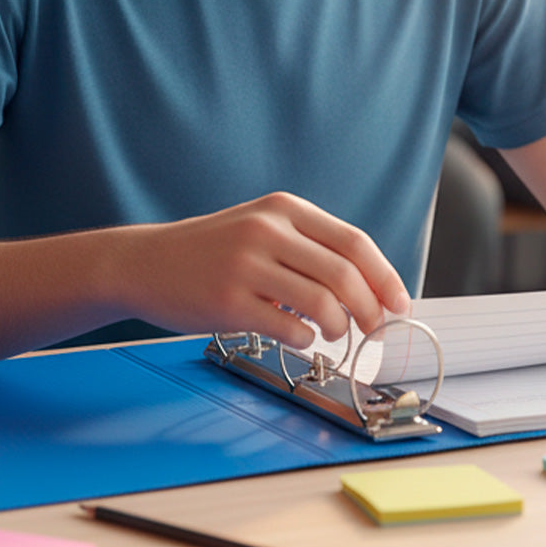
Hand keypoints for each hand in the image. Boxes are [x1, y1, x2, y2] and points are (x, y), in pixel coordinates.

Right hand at [126, 192, 410, 348]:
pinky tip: (299, 335)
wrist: (146, 262)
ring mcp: (246, 265)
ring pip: (321, 303)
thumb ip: (309, 248)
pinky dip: (305, 338)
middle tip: (376, 329)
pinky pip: (288, 327)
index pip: (354, 242)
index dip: (385, 276)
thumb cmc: (212, 251)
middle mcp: (267, 230)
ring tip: (333, 331)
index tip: (400, 303)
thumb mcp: (261, 227)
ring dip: (339, 326)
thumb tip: (370, 289)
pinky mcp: (227, 301)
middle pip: (344, 274)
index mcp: (284, 209)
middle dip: (371, 308)